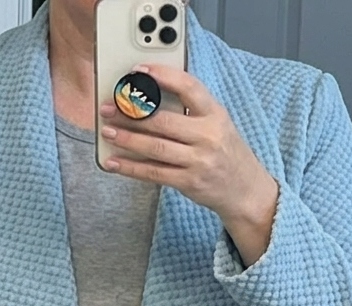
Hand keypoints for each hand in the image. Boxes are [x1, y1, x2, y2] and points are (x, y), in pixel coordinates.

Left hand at [100, 63, 279, 265]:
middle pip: (163, 121)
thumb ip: (191, 110)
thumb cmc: (225, 152)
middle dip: (132, 114)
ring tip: (107, 132)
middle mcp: (208, 136)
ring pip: (155, 148)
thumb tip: (149, 99)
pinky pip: (153, 173)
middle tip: (109, 108)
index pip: (188, 87)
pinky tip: (113, 162)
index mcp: (215, 114)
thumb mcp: (217, 123)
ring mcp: (198, 160)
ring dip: (127, 139)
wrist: (244, 189)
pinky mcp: (188, 182)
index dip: (162, 77)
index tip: (138, 71)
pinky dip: (130, 168)